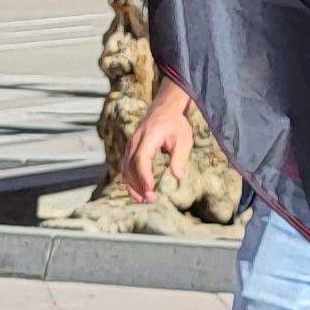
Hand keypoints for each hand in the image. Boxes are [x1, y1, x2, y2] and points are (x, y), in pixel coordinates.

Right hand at [122, 83, 198, 202]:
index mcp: (149, 136)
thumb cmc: (176, 124)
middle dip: (138, 185)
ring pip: (125, 168)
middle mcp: (135, 141)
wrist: (164, 109)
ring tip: (144, 200)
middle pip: (130, 166)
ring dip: (132, 186)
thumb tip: (178, 177)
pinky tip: (139, 191)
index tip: (150, 190)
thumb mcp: (184, 139)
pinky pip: (126, 167)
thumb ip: (180, 158)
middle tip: (149, 200)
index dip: (144, 176)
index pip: (141, 159)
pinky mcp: (130, 149)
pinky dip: (130, 180)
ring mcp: (130, 145)